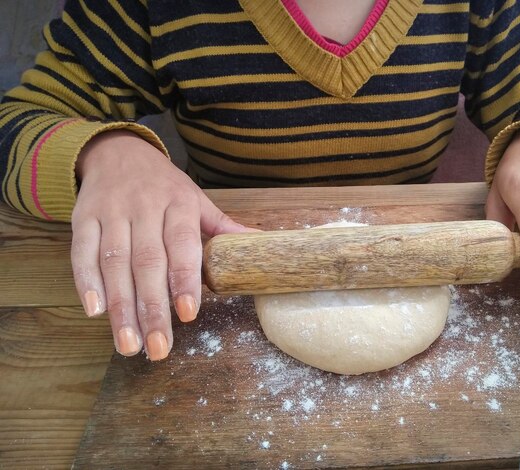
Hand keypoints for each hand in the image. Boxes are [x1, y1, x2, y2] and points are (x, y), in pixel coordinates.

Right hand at [71, 130, 250, 359]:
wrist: (117, 153)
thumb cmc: (164, 186)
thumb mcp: (197, 200)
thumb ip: (222, 227)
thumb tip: (262, 244)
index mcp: (178, 204)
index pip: (182, 244)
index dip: (184, 279)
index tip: (188, 313)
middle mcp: (144, 208)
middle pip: (147, 262)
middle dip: (152, 308)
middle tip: (158, 348)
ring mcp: (111, 213)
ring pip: (114, 263)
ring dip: (120, 307)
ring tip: (129, 343)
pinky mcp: (84, 219)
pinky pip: (82, 253)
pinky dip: (86, 282)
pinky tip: (95, 311)